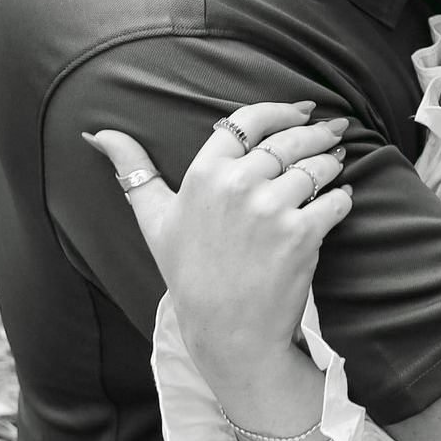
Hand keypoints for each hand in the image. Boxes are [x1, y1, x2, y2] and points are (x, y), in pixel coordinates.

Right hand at [84, 102, 352, 380]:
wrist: (226, 330)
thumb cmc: (189, 273)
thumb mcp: (154, 219)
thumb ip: (132, 171)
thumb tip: (97, 133)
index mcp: (204, 173)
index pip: (248, 121)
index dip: (282, 110)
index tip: (303, 110)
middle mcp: (238, 184)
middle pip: (290, 140)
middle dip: (318, 133)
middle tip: (335, 131)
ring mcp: (271, 208)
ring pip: (317, 167)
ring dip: (331, 162)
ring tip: (337, 163)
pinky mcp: (301, 233)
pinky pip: (335, 200)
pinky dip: (343, 197)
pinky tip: (341, 196)